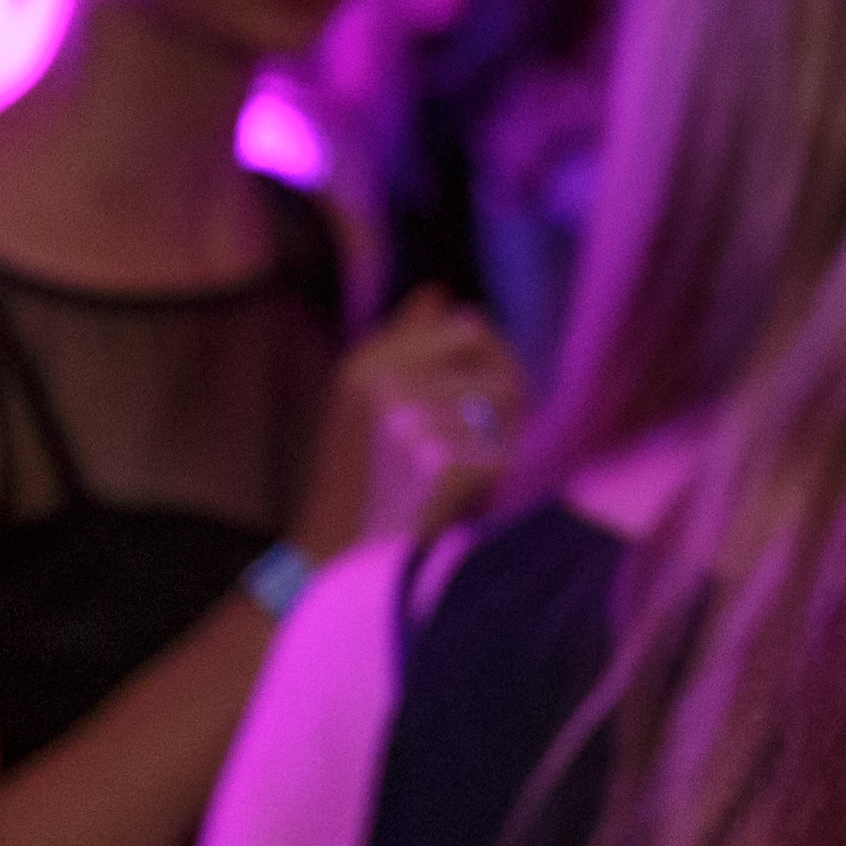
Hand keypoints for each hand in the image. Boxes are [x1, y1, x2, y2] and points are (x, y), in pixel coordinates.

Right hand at [300, 289, 526, 556]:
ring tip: (479, 460)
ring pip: (506, 404)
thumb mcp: (358, 398)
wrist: (335, 553)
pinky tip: (470, 492)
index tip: (490, 385)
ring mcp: (413, 423)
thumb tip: (438, 293)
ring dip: (507, 432)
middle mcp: (388, 385)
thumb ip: (399, 341)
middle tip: (500, 425)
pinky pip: (504, 450)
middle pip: (496, 362)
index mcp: (368, 362)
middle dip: (510, 392)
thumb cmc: (355, 476)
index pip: (468, 325)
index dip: (493, 355)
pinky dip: (497, 472)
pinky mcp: (440, 464)